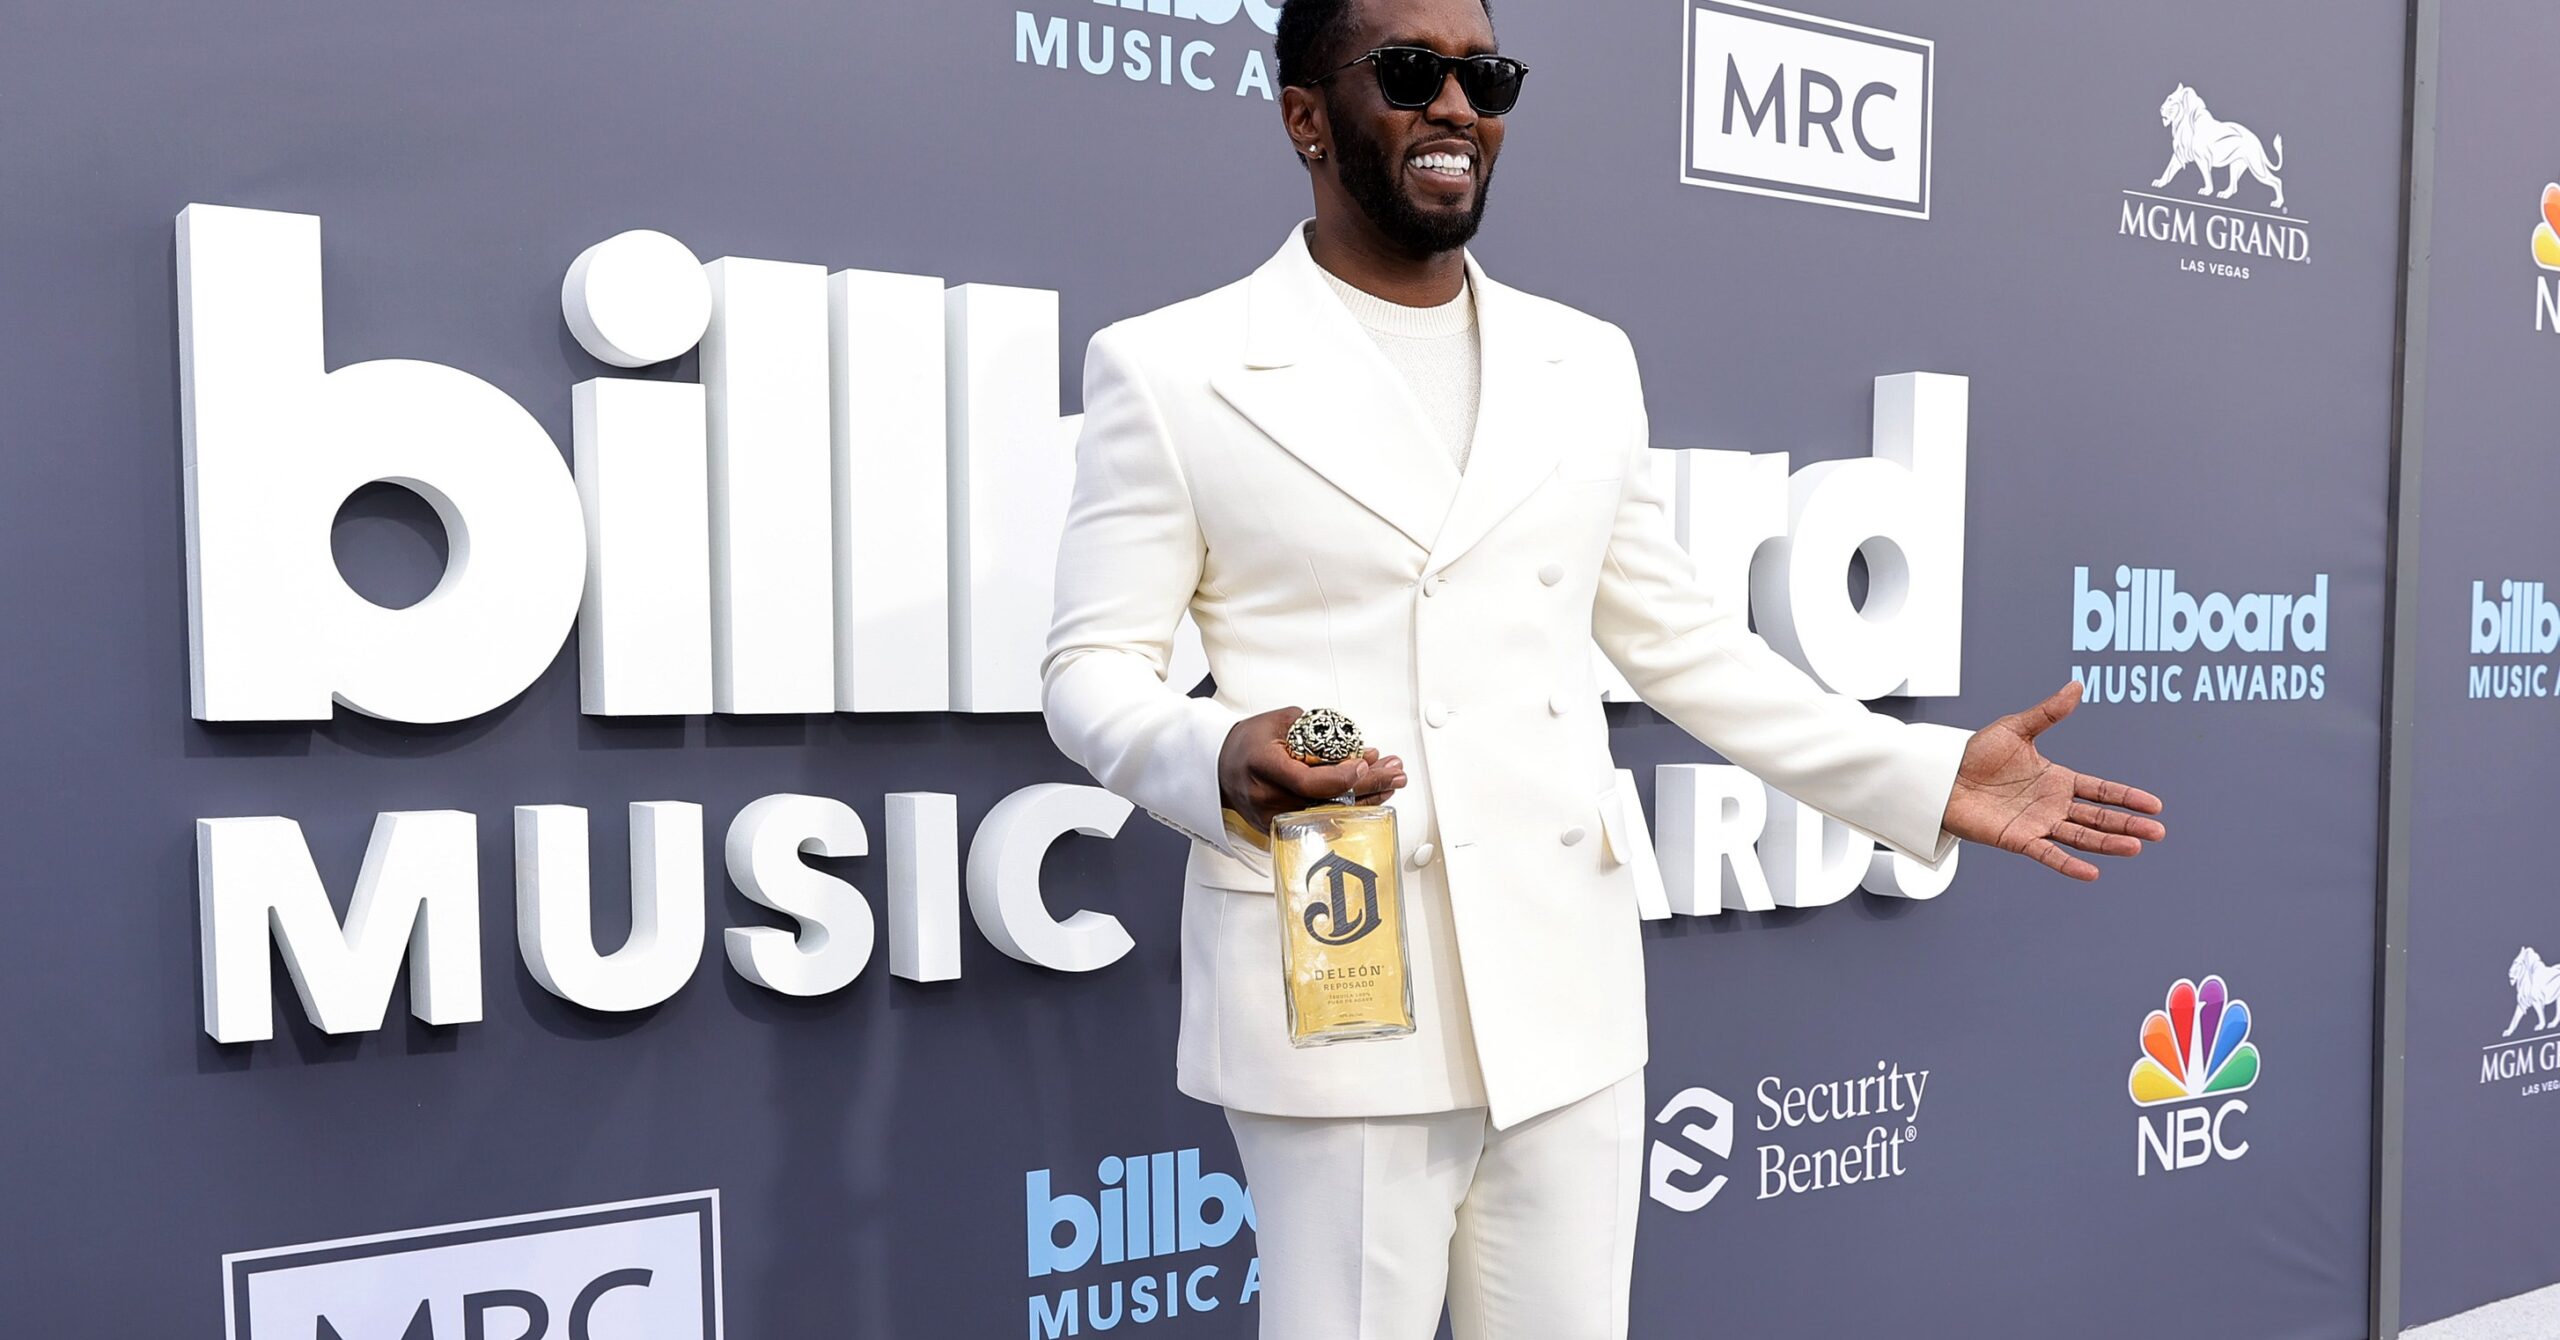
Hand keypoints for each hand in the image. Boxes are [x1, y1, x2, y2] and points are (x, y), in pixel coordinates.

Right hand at [1219, 706, 1406, 834]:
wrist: (1219, 767)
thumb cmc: (1249, 742)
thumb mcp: (1279, 722)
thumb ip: (1316, 732)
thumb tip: (1354, 746)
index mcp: (1264, 767)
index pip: (1309, 781)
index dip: (1341, 776)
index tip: (1365, 763)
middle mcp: (1268, 799)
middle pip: (1327, 800)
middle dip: (1367, 785)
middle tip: (1395, 772)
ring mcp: (1274, 819)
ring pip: (1330, 814)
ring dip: (1365, 797)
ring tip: (1391, 782)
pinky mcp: (1281, 830)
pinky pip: (1321, 822)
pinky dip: (1349, 808)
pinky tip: (1371, 797)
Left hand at [1941, 682, 2164, 880]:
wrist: (1942, 777)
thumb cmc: (1976, 754)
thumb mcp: (2015, 729)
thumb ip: (2047, 712)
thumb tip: (2076, 687)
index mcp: (2057, 779)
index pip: (2100, 790)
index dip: (2126, 797)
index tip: (2155, 805)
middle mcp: (2052, 804)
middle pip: (2098, 816)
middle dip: (2128, 824)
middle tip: (2158, 832)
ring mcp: (2038, 823)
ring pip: (2080, 836)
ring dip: (2107, 843)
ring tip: (2135, 847)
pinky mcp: (2018, 839)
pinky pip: (2048, 854)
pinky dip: (2068, 864)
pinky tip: (2092, 873)